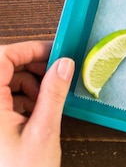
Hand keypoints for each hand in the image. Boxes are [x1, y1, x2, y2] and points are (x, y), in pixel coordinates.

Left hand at [0, 41, 73, 166]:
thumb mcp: (43, 131)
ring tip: (49, 100)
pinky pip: (3, 101)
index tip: (56, 51)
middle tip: (59, 74)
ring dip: (29, 85)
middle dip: (32, 68)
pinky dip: (23, 100)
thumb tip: (64, 64)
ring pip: (4, 84)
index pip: (2, 58)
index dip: (29, 49)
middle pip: (3, 69)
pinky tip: (39, 112)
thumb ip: (53, 94)